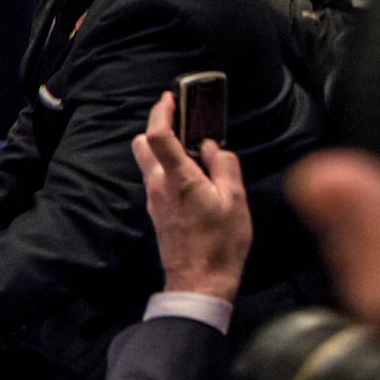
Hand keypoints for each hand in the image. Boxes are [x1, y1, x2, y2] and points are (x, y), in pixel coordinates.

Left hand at [132, 92, 250, 300]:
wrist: (199, 281)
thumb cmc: (220, 244)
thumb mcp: (235, 201)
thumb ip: (225, 167)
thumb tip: (216, 148)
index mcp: (177, 178)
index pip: (158, 135)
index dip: (161, 112)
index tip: (169, 98)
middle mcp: (158, 186)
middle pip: (144, 145)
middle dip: (159, 128)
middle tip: (183, 122)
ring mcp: (154, 199)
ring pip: (149, 163)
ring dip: (165, 150)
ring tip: (196, 150)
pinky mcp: (157, 211)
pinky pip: (157, 180)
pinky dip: (169, 169)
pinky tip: (194, 175)